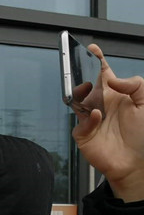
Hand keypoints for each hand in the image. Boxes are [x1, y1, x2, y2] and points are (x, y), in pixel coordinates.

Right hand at [72, 44, 143, 201]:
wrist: (139, 164)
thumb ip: (136, 85)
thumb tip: (112, 79)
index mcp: (117, 96)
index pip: (104, 74)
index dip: (97, 61)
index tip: (93, 49)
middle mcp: (102, 105)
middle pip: (86, 85)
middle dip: (82, 76)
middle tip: (84, 72)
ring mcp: (91, 120)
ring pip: (78, 102)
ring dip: (80, 95)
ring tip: (87, 91)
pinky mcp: (84, 135)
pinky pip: (81, 124)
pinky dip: (87, 119)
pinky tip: (97, 117)